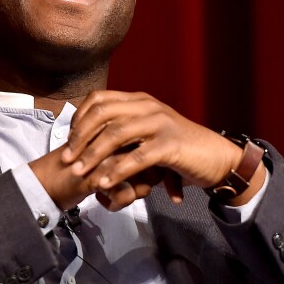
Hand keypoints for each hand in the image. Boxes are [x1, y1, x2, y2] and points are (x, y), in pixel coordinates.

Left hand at [61, 91, 262, 208]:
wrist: (216, 158)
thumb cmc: (179, 149)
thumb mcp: (149, 134)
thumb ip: (125, 132)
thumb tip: (90, 140)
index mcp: (140, 100)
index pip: (99, 99)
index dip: (79, 119)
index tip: (69, 141)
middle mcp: (148, 106)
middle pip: (102, 114)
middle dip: (80, 137)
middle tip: (67, 159)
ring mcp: (160, 123)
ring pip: (116, 134)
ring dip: (93, 154)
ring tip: (79, 172)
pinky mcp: (170, 144)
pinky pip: (136, 157)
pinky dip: (116, 171)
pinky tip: (104, 183)